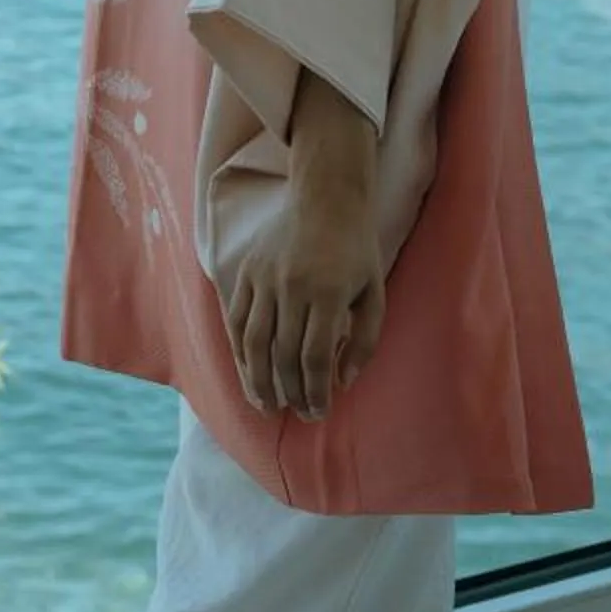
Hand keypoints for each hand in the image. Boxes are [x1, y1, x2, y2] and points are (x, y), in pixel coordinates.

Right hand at [222, 178, 385, 422]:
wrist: (326, 197)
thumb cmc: (356, 251)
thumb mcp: (374, 295)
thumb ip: (364, 341)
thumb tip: (343, 382)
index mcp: (328, 293)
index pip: (314, 357)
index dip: (314, 392)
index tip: (318, 411)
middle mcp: (292, 286)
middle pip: (283, 355)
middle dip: (290, 393)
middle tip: (297, 413)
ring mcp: (265, 278)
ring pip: (254, 342)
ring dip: (258, 380)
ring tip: (266, 405)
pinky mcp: (247, 271)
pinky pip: (236, 319)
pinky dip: (239, 351)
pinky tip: (247, 372)